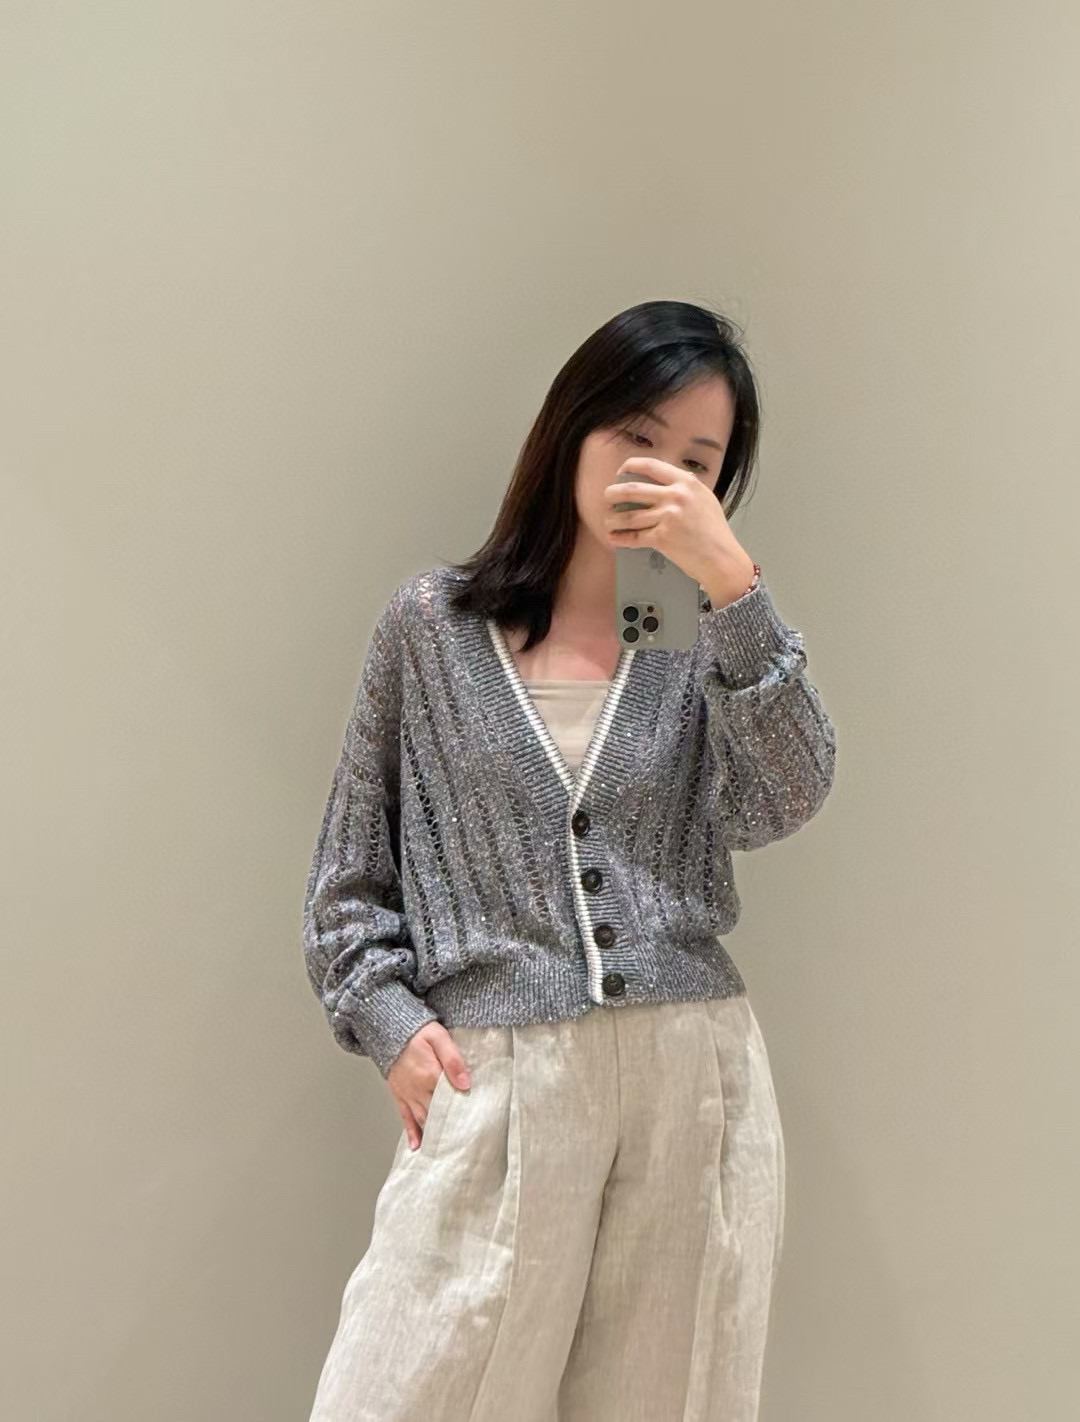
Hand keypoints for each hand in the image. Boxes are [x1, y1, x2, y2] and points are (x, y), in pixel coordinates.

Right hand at [387, 1021, 470, 1150]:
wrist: (388, 1027)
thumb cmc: (417, 1030)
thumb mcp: (438, 1037)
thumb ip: (453, 1060)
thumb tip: (465, 1084)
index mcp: (430, 1076)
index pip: (451, 1100)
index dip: (462, 1113)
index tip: (474, 1127)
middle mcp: (418, 1089)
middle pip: (437, 1114)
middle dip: (449, 1128)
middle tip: (463, 1145)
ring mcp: (407, 1094)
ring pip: (422, 1119)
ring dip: (433, 1134)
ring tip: (444, 1150)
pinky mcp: (398, 1094)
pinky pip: (405, 1117)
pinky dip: (411, 1132)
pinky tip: (417, 1146)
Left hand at [603, 457, 755, 604]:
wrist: (722, 558)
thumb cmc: (715, 532)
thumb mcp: (705, 499)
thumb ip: (685, 488)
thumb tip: (664, 481)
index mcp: (686, 483)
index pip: (651, 466)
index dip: (631, 466)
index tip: (621, 471)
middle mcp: (675, 496)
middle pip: (632, 489)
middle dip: (613, 493)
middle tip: (607, 497)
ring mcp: (668, 517)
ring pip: (628, 515)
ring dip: (613, 519)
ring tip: (608, 521)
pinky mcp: (662, 538)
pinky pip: (634, 537)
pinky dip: (620, 538)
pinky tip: (614, 538)